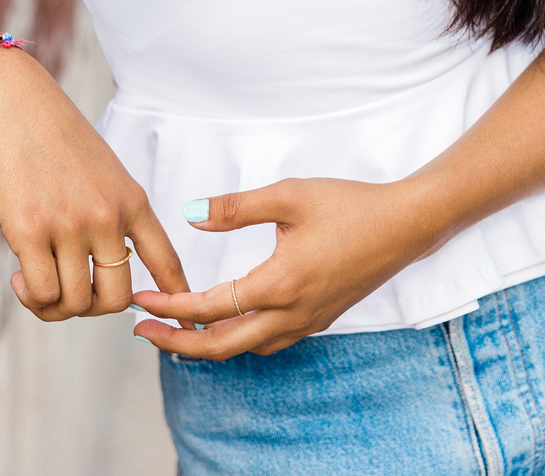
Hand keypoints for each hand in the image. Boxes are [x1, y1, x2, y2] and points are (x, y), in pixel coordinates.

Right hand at [0, 47, 190, 320]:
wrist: (17, 106)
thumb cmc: (58, 140)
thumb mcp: (106, 173)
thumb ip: (114, 215)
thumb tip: (103, 271)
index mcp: (133, 201)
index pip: (166, 259)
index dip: (178, 297)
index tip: (185, 320)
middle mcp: (107, 216)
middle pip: (116, 299)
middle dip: (94, 308)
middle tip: (69, 291)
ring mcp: (70, 225)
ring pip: (75, 303)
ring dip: (54, 306)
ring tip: (36, 283)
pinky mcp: (30, 231)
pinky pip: (42, 293)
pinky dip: (31, 297)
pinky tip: (20, 278)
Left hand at [130, 175, 439, 356]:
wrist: (404, 224)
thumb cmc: (349, 204)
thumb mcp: (289, 195)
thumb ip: (237, 207)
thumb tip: (192, 213)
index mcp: (279, 284)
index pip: (211, 308)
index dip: (170, 307)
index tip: (140, 303)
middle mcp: (292, 314)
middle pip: (221, 346)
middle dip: (176, 343)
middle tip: (142, 332)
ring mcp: (308, 322)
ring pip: (246, 349)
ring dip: (207, 344)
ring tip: (178, 327)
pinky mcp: (319, 318)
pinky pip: (269, 342)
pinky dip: (238, 339)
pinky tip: (228, 319)